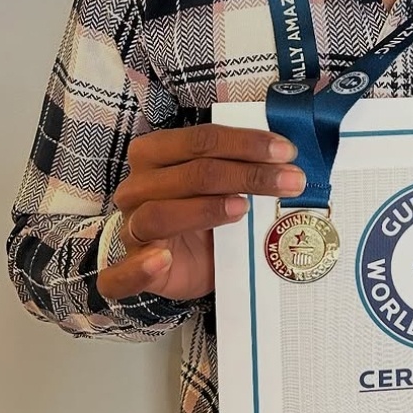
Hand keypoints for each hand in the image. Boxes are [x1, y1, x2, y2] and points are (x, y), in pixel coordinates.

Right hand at [96, 124, 304, 300]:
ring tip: (242, 209)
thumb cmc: (206, 213)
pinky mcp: (130, 268)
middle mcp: (137, 186)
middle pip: (192, 173)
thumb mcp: (224, 185)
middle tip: (291, 181)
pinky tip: (162, 260)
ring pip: (160, 214)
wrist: (185, 260)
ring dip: (206, 209)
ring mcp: (132, 226)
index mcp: (156, 153)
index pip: (202, 140)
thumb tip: (288, 159)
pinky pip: (122, 272)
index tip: (287, 152)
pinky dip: (140, 267)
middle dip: (247, 174)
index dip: (247, 143)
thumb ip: (242, 168)